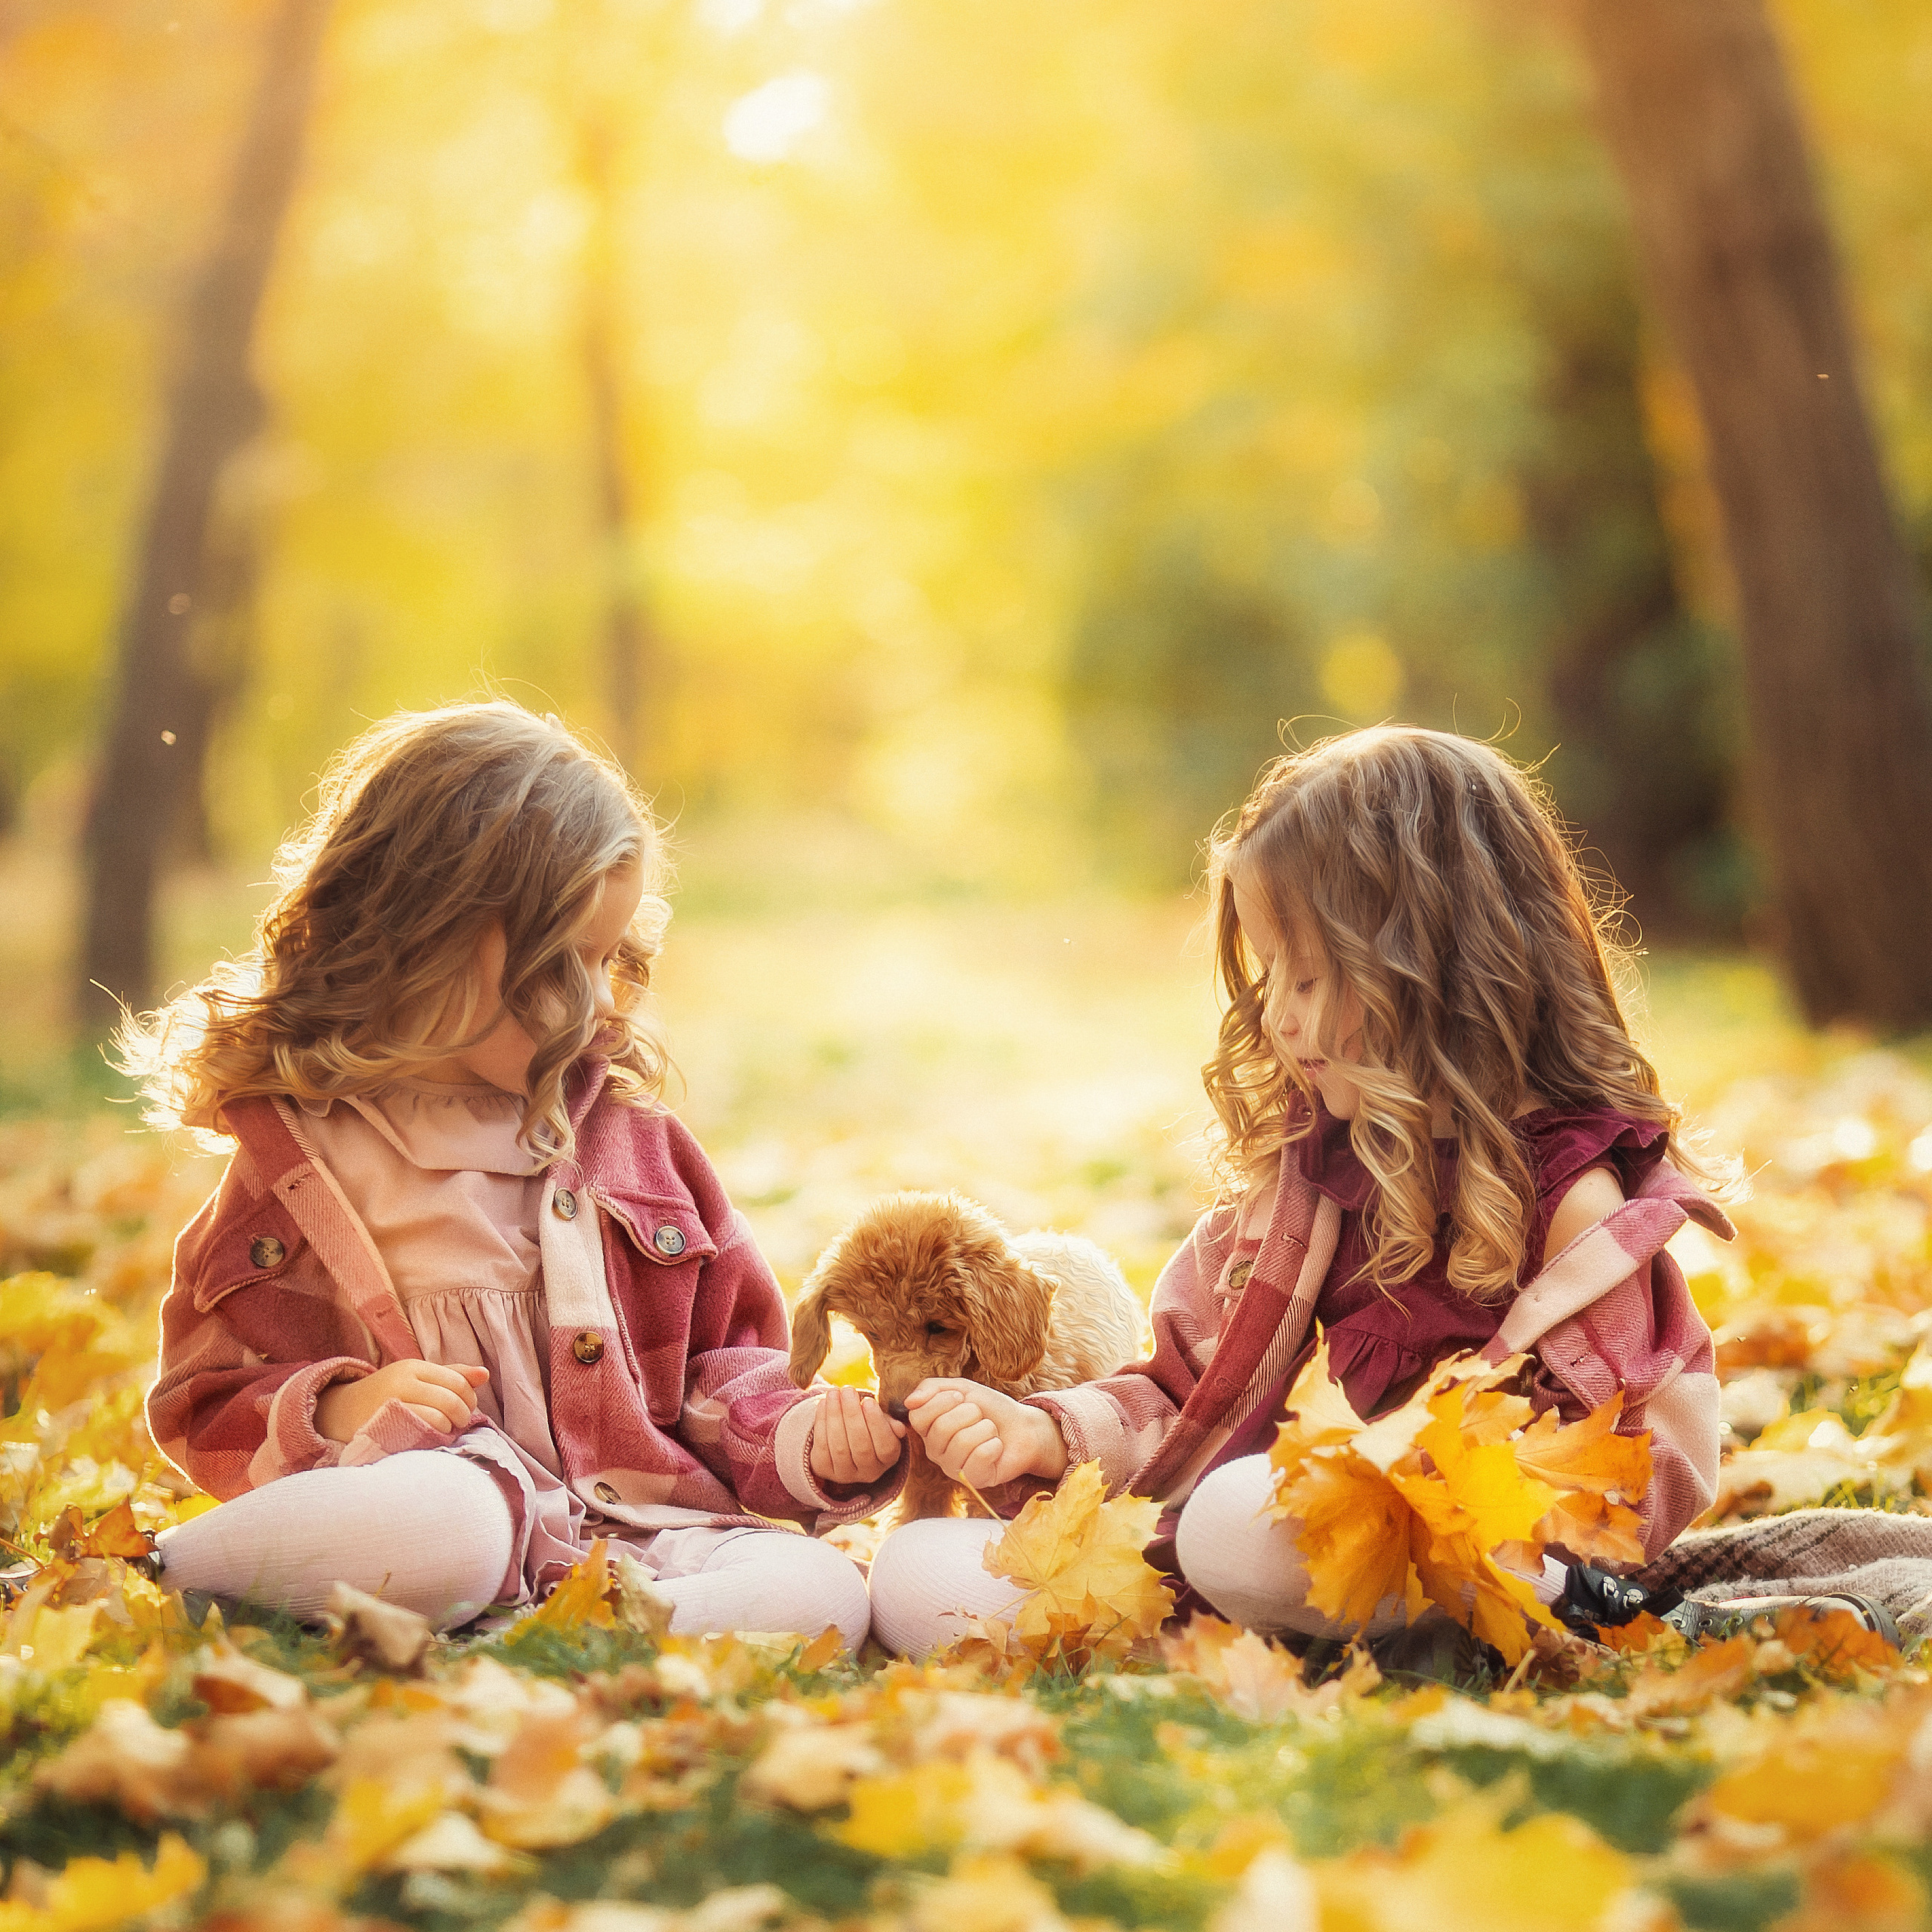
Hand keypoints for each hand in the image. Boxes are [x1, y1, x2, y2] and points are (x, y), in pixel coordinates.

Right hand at [315, 1361, 488, 1443]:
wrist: (339, 1412)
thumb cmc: (387, 1395)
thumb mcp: (416, 1378)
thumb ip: (451, 1376)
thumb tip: (485, 1373)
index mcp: (412, 1367)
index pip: (457, 1381)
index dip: (469, 1398)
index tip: (467, 1409)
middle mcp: (401, 1381)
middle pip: (451, 1399)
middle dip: (463, 1414)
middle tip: (459, 1423)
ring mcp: (391, 1404)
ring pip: (438, 1416)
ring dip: (449, 1428)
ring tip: (445, 1431)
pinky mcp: (384, 1427)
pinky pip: (421, 1432)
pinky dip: (433, 1436)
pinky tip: (431, 1438)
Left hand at [809, 1387, 905, 1485]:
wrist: (846, 1436)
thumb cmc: (870, 1424)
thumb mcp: (884, 1422)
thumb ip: (891, 1423)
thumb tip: (898, 1428)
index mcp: (888, 1460)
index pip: (885, 1446)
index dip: (876, 1423)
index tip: (868, 1401)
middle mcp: (868, 1472)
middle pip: (861, 1446)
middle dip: (852, 1415)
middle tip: (848, 1390)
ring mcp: (844, 1474)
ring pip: (839, 1446)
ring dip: (835, 1416)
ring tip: (834, 1393)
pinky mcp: (824, 1469)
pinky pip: (822, 1446)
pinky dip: (821, 1422)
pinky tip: (824, 1403)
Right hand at [905, 1378, 1068, 1488]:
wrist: (1022, 1427)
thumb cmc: (990, 1408)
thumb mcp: (961, 1388)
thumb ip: (931, 1388)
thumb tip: (909, 1402)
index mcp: (929, 1429)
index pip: (918, 1416)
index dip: (941, 1402)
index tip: (960, 1398)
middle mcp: (936, 1451)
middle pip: (941, 1428)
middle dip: (969, 1413)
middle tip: (979, 1415)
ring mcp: (953, 1468)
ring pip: (962, 1442)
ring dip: (985, 1428)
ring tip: (990, 1431)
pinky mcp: (973, 1480)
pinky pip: (979, 1457)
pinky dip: (994, 1445)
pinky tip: (996, 1447)